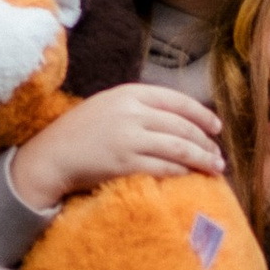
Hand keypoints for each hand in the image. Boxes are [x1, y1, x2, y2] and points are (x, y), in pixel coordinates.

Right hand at [10, 82, 227, 212]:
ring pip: (179, 147)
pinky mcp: (124, 163)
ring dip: (202, 159)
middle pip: (182, 126)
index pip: (177, 100)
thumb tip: (176, 119)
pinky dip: (182, 172)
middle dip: (206, 142)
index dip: (202, 114)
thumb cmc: (80, 133)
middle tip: (218, 156)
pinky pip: (164, 167)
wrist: (51, 156)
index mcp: (129, 93)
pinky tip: (191, 177)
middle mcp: (131, 112)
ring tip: (214, 168)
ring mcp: (128, 138)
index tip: (216, 127)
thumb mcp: (108, 106)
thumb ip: (138, 107)